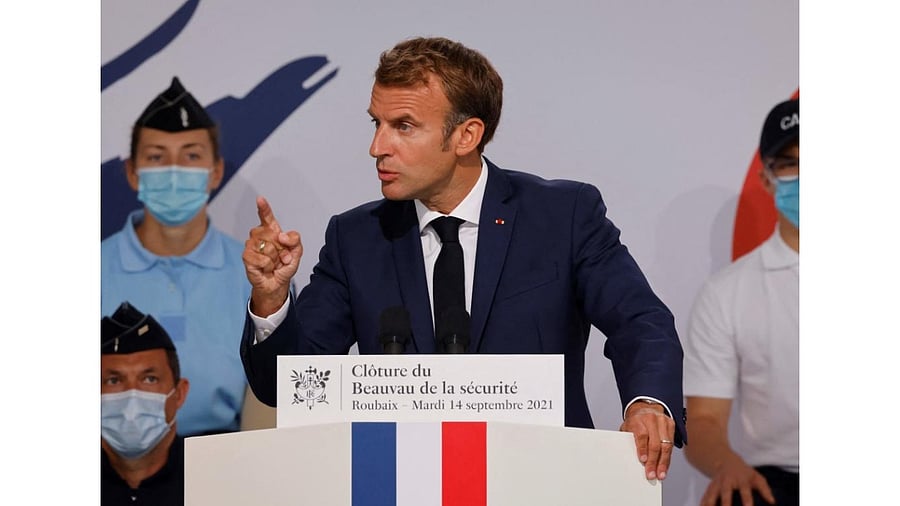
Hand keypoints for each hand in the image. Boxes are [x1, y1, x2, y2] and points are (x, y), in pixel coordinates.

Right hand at [242, 196, 301, 316]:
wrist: (278, 284)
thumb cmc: (284, 266)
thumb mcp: (297, 252)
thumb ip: (295, 240)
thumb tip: (281, 235)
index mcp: (272, 231)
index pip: (266, 217)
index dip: (264, 208)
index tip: (260, 199)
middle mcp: (259, 236)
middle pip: (271, 233)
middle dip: (281, 248)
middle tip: (281, 257)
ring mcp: (251, 245)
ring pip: (267, 246)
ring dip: (275, 258)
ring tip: (273, 263)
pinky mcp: (246, 257)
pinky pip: (261, 258)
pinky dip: (268, 265)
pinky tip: (266, 268)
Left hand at [620, 402, 675, 480]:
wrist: (645, 407)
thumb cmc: (635, 421)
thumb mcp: (627, 428)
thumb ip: (629, 440)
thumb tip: (631, 459)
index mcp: (638, 419)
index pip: (642, 436)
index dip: (643, 449)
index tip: (643, 461)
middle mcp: (652, 420)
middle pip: (655, 443)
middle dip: (654, 461)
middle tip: (652, 474)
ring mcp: (663, 422)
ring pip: (666, 445)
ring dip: (663, 462)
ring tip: (661, 473)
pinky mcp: (671, 425)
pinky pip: (671, 444)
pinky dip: (668, 457)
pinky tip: (665, 465)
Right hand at [700, 455, 774, 505]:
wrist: (727, 461)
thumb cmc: (745, 474)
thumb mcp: (757, 477)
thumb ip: (765, 489)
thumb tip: (772, 502)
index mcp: (741, 479)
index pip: (745, 490)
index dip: (747, 500)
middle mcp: (727, 480)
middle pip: (725, 492)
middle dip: (725, 503)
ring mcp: (717, 483)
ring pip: (712, 493)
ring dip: (710, 503)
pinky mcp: (710, 487)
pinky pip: (705, 496)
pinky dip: (702, 503)